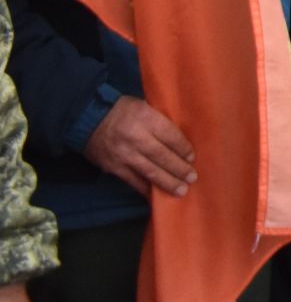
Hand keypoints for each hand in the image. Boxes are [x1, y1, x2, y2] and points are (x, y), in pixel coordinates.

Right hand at [81, 97, 195, 197]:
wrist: (87, 118)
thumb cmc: (122, 110)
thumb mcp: (144, 106)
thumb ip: (159, 121)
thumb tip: (179, 139)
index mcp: (146, 118)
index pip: (171, 136)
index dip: (183, 149)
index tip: (191, 158)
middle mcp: (136, 137)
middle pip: (162, 156)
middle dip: (179, 169)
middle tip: (192, 178)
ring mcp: (124, 154)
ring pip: (150, 171)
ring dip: (167, 182)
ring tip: (181, 191)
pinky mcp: (114, 167)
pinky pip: (133, 181)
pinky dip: (146, 189)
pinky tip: (157, 196)